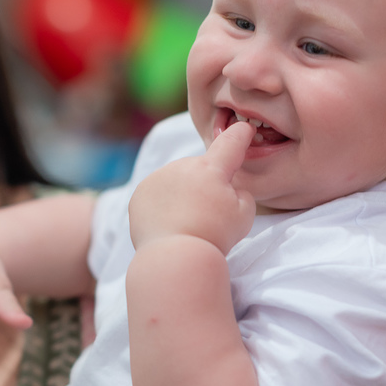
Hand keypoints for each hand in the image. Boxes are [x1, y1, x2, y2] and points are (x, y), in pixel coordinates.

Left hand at [128, 120, 256, 254]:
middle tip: (209, 213)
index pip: (230, 144)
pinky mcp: (140, 193)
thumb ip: (241, 192)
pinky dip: (163, 203)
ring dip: (183, 192)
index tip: (244, 129)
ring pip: (177, 179)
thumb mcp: (244, 214)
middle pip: (200, 168)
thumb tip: (228, 187)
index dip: (240, 135)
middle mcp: (182, 166)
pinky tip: (169, 223)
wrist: (175, 257)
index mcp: (211, 168)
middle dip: (206, 183)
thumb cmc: (214, 236)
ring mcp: (158, 178)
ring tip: (187, 221)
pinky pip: (157, 192)